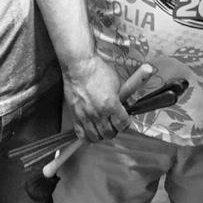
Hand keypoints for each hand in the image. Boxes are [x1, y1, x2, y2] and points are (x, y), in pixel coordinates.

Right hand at [43, 62, 154, 177]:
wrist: (80, 65)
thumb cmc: (97, 70)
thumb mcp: (117, 81)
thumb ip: (122, 96)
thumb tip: (127, 104)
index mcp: (111, 105)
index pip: (122, 124)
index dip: (125, 123)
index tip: (124, 120)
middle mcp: (98, 113)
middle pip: (109, 134)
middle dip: (114, 130)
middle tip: (113, 123)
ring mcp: (85, 116)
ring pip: (95, 137)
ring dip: (101, 134)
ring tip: (102, 127)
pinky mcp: (75, 115)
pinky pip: (81, 134)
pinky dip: (87, 135)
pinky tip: (91, 129)